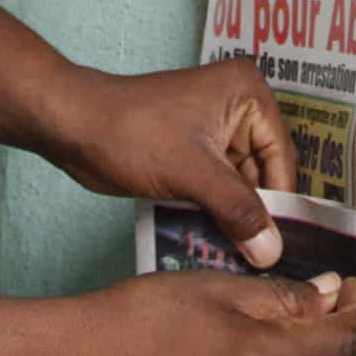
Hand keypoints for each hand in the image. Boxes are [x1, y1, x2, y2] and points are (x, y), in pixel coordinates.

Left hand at [47, 59, 299, 268]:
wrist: (73, 126)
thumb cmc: (131, 133)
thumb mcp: (192, 174)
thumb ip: (238, 212)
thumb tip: (272, 252)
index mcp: (249, 95)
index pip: (281, 159)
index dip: (281, 206)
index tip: (280, 249)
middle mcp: (239, 107)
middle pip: (263, 174)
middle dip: (256, 215)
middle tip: (259, 261)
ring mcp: (215, 130)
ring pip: (240, 187)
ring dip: (235, 220)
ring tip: (239, 260)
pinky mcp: (193, 152)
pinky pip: (217, 188)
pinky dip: (216, 213)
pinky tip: (216, 245)